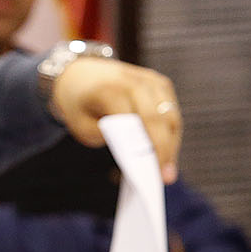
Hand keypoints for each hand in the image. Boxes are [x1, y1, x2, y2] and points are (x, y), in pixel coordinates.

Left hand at [49, 56, 181, 184]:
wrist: (78, 74)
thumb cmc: (78, 104)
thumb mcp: (80, 126)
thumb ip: (105, 137)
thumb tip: (136, 152)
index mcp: (112, 90)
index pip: (139, 121)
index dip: (150, 146)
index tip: (151, 170)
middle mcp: (135, 81)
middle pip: (160, 119)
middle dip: (165, 149)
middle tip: (166, 177)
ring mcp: (150, 80)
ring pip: (170, 115)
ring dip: (172, 143)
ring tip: (167, 170)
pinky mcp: (159, 83)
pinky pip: (170, 111)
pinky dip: (170, 132)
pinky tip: (166, 152)